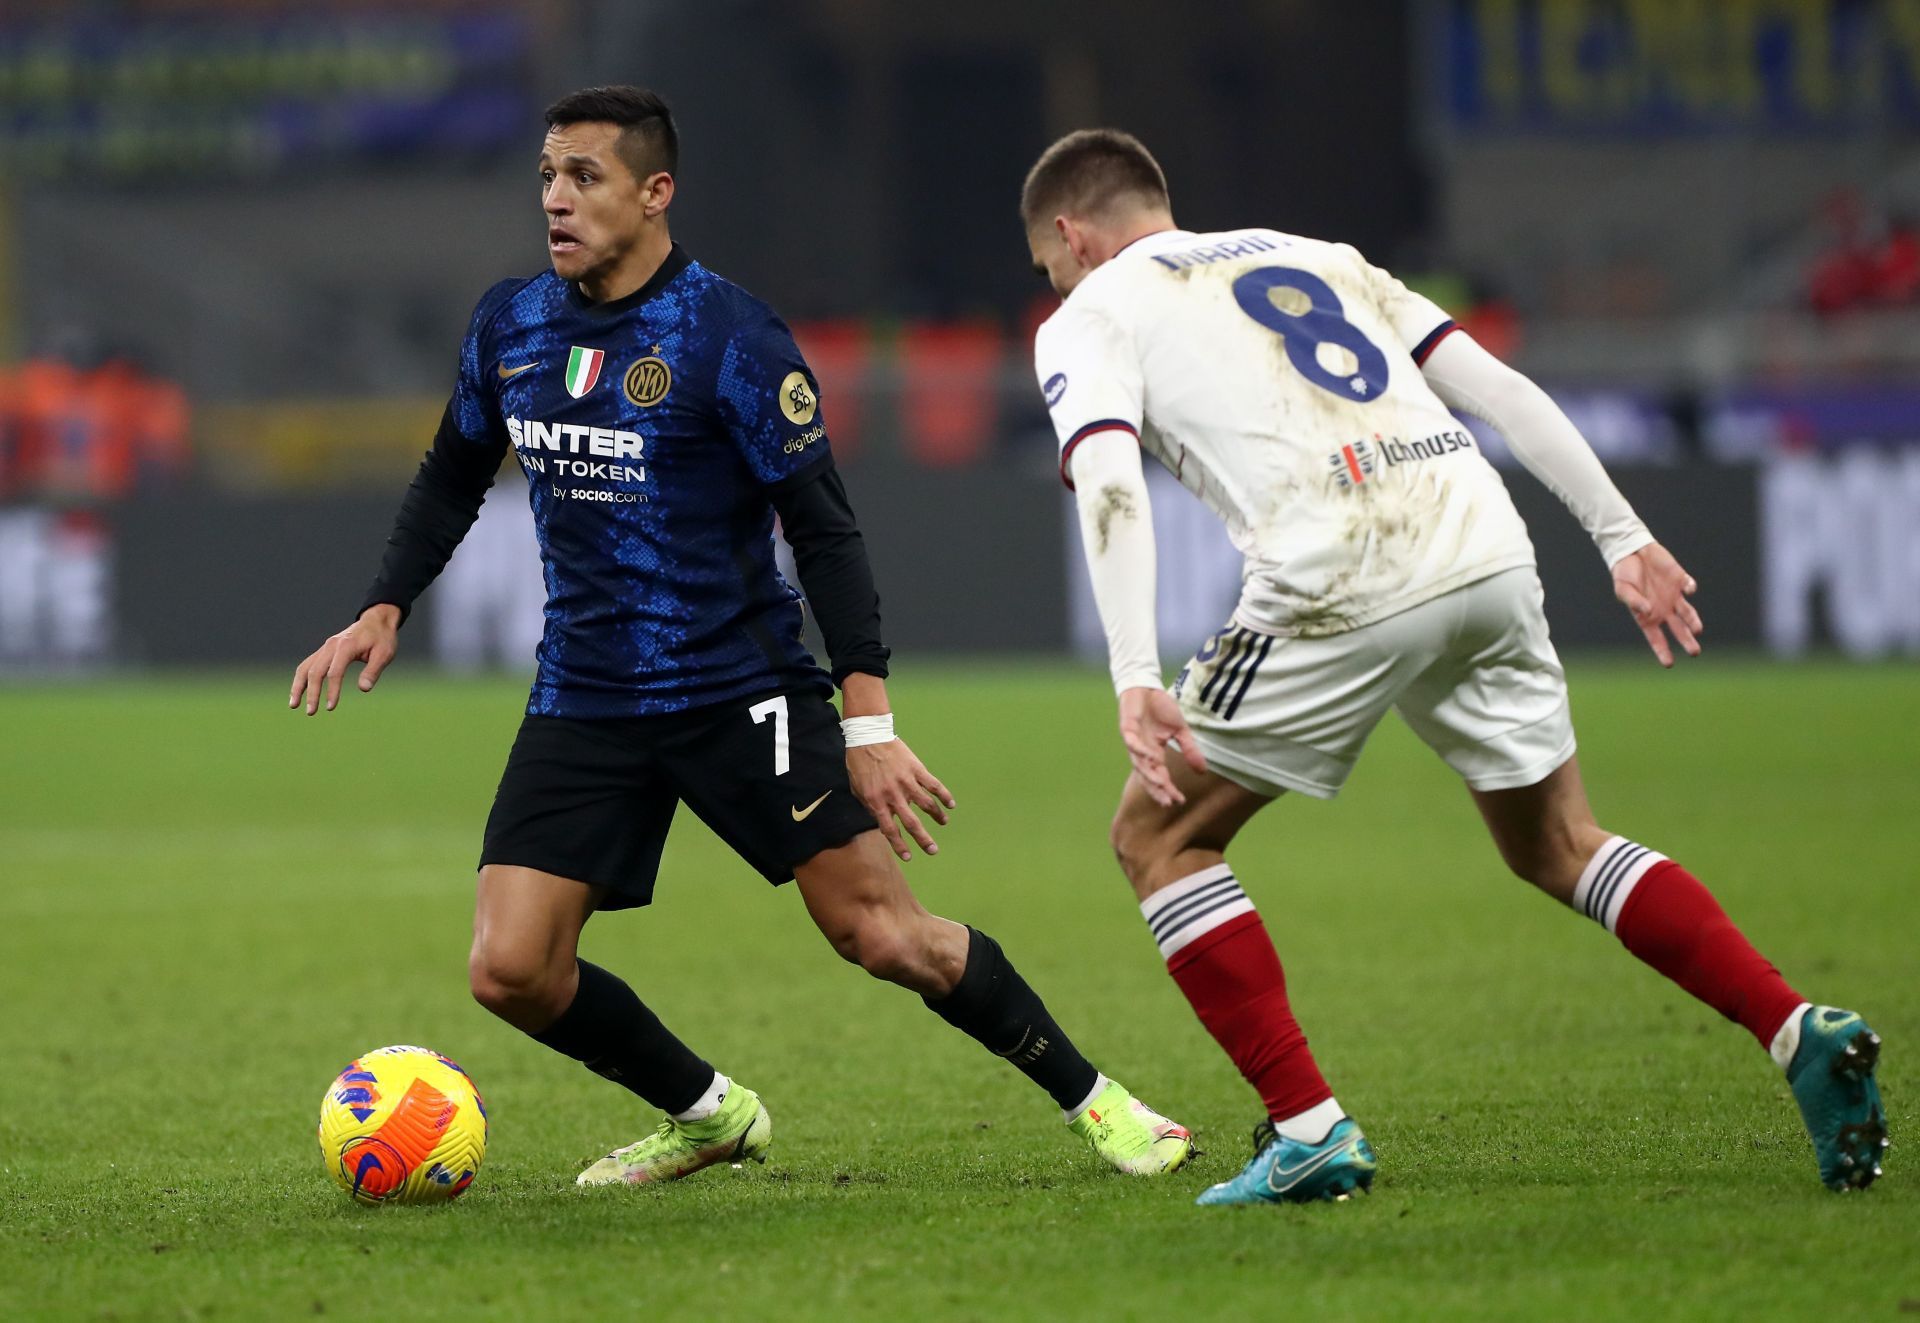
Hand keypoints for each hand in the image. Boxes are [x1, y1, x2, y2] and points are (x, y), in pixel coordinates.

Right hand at [289, 605, 400, 713]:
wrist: (376, 621)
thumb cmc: (382, 638)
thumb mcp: (384, 654)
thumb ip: (373, 671)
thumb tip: (363, 689)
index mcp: (346, 646)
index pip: (334, 672)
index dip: (332, 691)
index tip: (331, 707)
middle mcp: (331, 645)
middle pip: (315, 671)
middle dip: (312, 693)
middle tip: (311, 712)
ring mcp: (325, 647)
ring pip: (305, 667)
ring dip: (298, 686)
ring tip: (294, 705)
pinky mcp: (324, 650)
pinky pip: (308, 664)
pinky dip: (301, 679)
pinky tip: (298, 693)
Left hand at [847, 738, 953, 860]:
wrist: (869, 736)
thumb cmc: (859, 762)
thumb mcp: (857, 788)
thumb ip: (868, 806)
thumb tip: (880, 820)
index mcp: (876, 801)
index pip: (890, 830)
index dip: (899, 845)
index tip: (909, 856)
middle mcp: (893, 795)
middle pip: (912, 823)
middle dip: (923, 839)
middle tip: (933, 850)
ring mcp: (907, 782)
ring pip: (926, 805)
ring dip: (937, 816)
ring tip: (943, 823)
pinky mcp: (916, 769)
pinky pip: (934, 785)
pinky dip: (944, 795)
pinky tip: (951, 804)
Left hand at [1118, 686, 1205, 806]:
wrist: (1147, 687)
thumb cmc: (1160, 709)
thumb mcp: (1180, 731)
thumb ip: (1189, 749)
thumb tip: (1203, 771)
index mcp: (1154, 753)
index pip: (1161, 776)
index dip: (1169, 789)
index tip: (1180, 801)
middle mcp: (1142, 752)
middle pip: (1148, 776)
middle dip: (1157, 789)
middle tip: (1167, 802)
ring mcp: (1133, 741)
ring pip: (1139, 763)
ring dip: (1150, 774)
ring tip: (1161, 785)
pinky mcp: (1127, 728)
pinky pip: (1132, 743)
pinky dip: (1140, 751)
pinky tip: (1151, 757)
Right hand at [1612, 542, 1701, 667]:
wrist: (1632, 550)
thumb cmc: (1624, 573)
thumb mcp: (1623, 589)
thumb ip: (1633, 601)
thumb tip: (1649, 611)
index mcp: (1647, 616)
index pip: (1656, 638)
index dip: (1663, 651)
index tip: (1669, 664)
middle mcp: (1663, 609)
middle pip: (1678, 629)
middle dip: (1687, 641)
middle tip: (1695, 652)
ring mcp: (1673, 595)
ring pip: (1687, 612)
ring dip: (1692, 621)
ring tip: (1697, 630)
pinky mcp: (1680, 579)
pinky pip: (1688, 586)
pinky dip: (1690, 588)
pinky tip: (1688, 590)